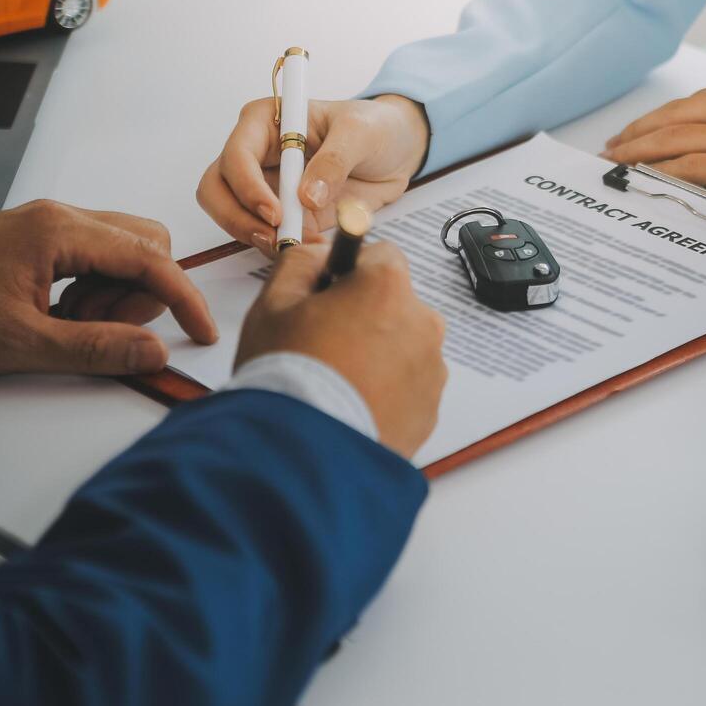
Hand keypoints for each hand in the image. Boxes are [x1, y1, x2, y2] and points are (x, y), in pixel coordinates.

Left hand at [0, 201, 217, 375]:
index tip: (200, 331)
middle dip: (142, 293)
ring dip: (116, 294)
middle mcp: (61, 216)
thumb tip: (153, 352)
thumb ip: (93, 349)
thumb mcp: (18, 343)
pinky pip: (98, 256)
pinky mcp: (42, 237)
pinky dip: (96, 288)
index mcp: (60, 231)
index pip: (150, 259)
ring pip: (125, 250)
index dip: (183, 298)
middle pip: (146, 245)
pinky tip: (62, 314)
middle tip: (103, 329)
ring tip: (73, 324)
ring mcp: (51, 224)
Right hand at [198, 94, 429, 253]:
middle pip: (217, 188)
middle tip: (273, 235)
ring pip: (232, 215)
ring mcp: (267, 185)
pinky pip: (266, 234)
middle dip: (238, 217)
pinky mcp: (285, 213)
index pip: (237, 156)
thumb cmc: (375, 126)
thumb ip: (334, 161)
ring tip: (293, 245)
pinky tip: (307, 247)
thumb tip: (306, 197)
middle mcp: (257, 153)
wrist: (399, 149)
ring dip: (255, 235)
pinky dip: (279, 245)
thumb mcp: (360, 132)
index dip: (248, 187)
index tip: (276, 212)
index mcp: (265, 121)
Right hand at [235, 241, 445, 458]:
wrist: (303, 453)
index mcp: (388, 287)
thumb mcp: (274, 303)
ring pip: (403, 345)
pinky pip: (409, 385)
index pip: (380, 255)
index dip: (349, 272)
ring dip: (378, 354)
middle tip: (323, 344)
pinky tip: (352, 404)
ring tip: (336, 382)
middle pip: (395, 303)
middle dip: (365, 314)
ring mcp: (431, 368)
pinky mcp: (431, 408)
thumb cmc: (288, 375)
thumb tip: (320, 252)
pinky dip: (387, 390)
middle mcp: (422, 322)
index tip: (327, 294)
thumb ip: (301, 262)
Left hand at [602, 69, 705, 218]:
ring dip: (640, 154)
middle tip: (613, 147)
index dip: (661, 118)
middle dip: (639, 133)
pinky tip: (644, 180)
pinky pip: (692, 167)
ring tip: (617, 165)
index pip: (697, 102)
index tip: (639, 130)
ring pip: (676, 139)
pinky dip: (663, 173)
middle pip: (676, 116)